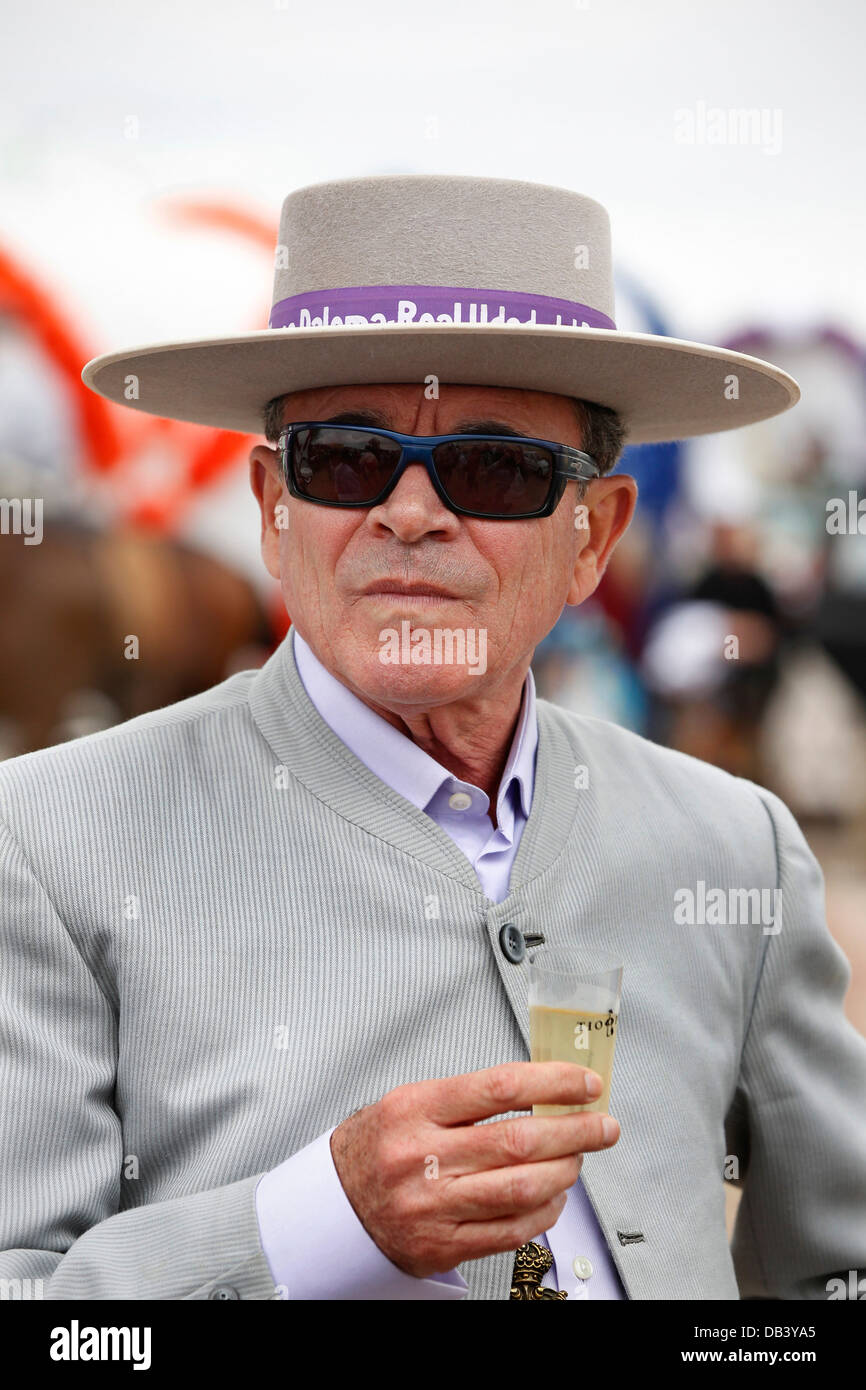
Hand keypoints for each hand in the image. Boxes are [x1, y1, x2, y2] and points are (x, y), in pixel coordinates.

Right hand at [329, 1061, 619, 1278]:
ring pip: (521, 1187)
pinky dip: (544, 1212)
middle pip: (519, 1140)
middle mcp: (422, 1156)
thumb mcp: (408, 1103)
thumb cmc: (374, 1148)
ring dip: (566, 1172)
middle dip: (575, 1131)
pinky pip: (510, 1230)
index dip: (553, 1083)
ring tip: (581, 1158)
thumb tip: (539, 1094)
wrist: (331, 1207)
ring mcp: (433, 1204)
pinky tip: (555, 1197)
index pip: (499, 1087)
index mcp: (414, 1109)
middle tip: (602, 1125)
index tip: (584, 1083)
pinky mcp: (442, 1244)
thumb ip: (467, 1098)